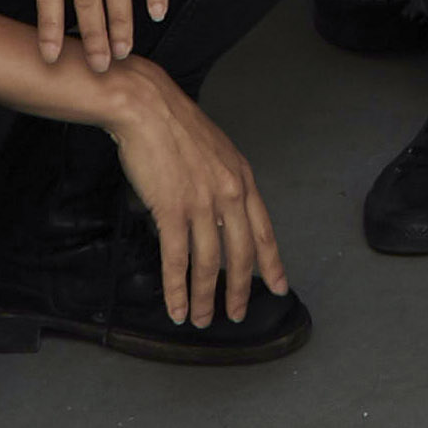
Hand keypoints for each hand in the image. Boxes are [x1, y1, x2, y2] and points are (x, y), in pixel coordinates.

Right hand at [98, 66, 286, 327]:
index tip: (280, 286)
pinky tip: (175, 307)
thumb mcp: (215, 153)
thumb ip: (222, 184)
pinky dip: (176, 289)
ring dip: (204, 297)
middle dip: (240, 290)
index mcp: (242, 178)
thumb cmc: (176, 127)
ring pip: (208, 264)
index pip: (263, 230)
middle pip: (241, 254)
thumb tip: (216, 216)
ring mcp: (202, 202)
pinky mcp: (172, 209)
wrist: (148, 107)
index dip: (272, 262)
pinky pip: (176, 260)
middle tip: (236, 314)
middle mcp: (229, 193)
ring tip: (200, 319)